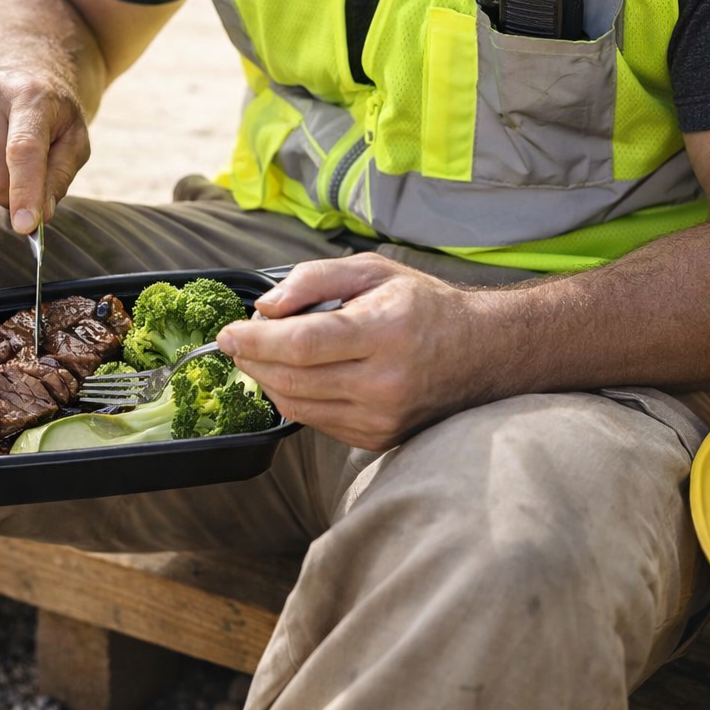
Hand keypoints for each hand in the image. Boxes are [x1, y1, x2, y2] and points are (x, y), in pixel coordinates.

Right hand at [0, 67, 90, 232]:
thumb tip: (41, 216)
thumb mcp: (74, 140)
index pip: (23, 150)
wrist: (18, 73)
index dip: (24, 191)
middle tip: (27, 186)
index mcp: (30, 95)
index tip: (26, 226)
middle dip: (11, 196)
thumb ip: (60, 176)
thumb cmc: (51, 115)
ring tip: (5, 166)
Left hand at [218, 253, 478, 450]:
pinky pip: (316, 422)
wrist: (481, 353)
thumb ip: (314, 278)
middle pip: (291, 379)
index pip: (302, 344)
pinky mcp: (377, 438)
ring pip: (297, 406)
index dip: (255, 340)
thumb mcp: (373, 270)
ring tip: (260, 354)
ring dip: (266, 380)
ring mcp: (381, 418)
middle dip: (251, 359)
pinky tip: (293, 374)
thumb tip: (266, 306)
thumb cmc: (424, 306)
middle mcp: (383, 382)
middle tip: (236, 340)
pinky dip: (294, 397)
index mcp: (384, 332)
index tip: (228, 332)